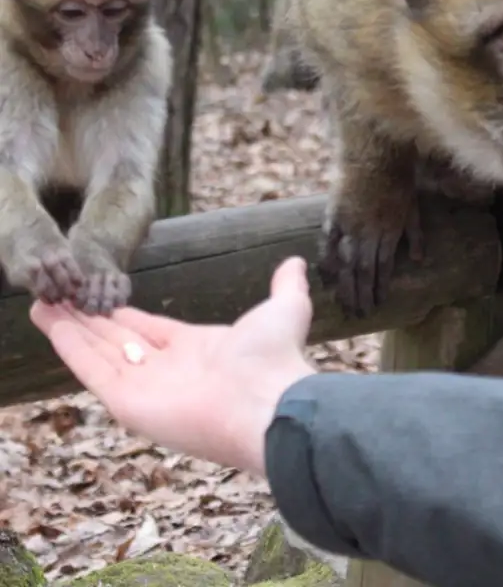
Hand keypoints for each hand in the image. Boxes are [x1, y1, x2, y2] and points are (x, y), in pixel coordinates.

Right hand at [30, 256, 316, 475]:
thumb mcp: (285, 308)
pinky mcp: (128, 402)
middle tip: (59, 296)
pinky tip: (51, 322)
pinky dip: (69, 346)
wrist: (268, 400)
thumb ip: (286, 285)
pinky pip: (92, 369)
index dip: (124, 316)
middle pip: (117, 341)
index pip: (150, 331)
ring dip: (69, 328)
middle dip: (87, 320)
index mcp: (197, 350)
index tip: (100, 298)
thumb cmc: (276, 357)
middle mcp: (168, 370)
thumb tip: (296, 263)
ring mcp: (146, 387)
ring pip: (98, 352)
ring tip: (42, 302)